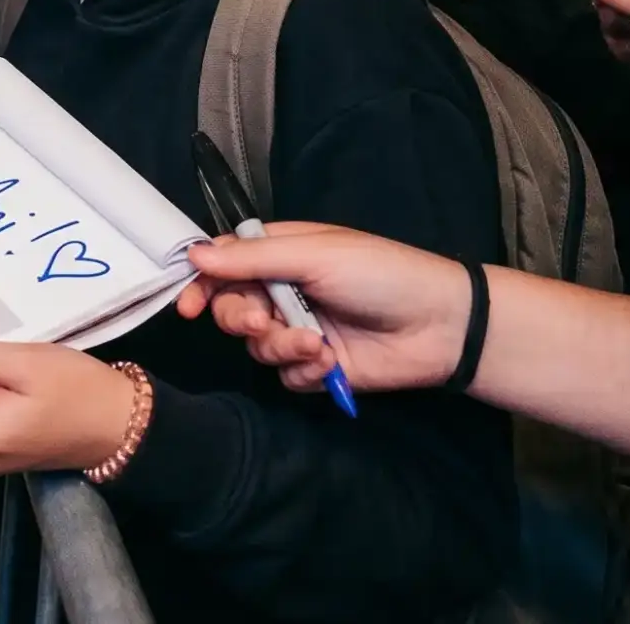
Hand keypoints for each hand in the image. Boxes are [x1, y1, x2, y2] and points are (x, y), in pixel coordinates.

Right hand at [178, 222, 469, 393]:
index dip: (201, 284)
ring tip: (318, 344)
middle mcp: (283, 292)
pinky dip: (304, 370)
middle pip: (231, 310)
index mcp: (280, 256)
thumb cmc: (379, 274)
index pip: (224, 267)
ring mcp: (299, 331)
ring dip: (283, 346)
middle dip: (242, 319)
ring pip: (256, 347)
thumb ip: (250, 258)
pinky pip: (284, 375)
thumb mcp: (314, 254)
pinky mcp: (316, 367)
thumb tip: (193, 256)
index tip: (189, 306)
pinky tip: (331, 362)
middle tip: (266, 322)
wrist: (439, 326)